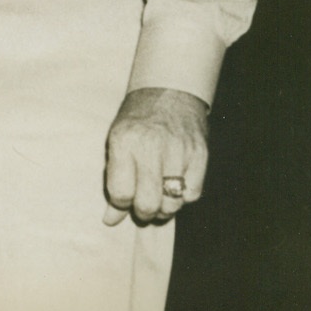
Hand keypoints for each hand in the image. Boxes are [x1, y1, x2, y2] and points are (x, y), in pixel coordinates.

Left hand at [103, 87, 208, 225]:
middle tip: (143, 205)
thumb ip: (114, 180)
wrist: (169, 90)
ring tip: (159, 194)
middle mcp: (151, 146)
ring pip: (172, 203)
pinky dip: (184, 195)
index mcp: (124, 141)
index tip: (123, 201)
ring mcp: (178, 150)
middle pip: (147, 203)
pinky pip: (193, 194)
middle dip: (144, 212)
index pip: (120, 192)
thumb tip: (110, 220)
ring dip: (164, 207)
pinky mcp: (200, 154)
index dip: (120, 205)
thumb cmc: (137, 120)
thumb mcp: (117, 141)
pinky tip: (175, 181)